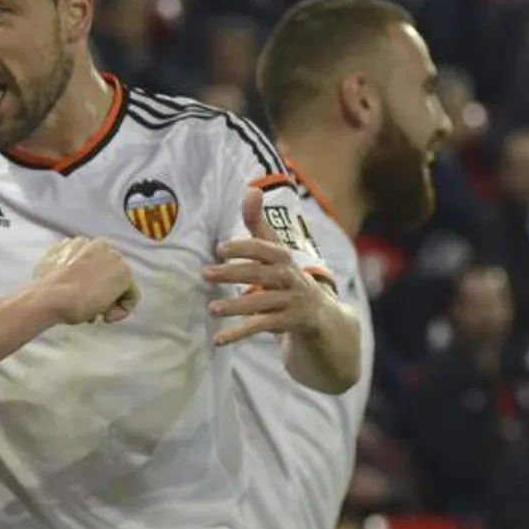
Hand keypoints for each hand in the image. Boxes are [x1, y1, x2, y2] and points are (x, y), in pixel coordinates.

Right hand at [33, 237, 138, 323]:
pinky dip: (121, 309)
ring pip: (119, 282)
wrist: (52, 296)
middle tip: (88, 308)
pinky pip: (131, 295)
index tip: (77, 296)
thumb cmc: (46, 286)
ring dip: (108, 300)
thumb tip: (68, 274)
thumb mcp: (51, 267)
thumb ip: (64, 265)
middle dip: (99, 291)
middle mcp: (100, 244)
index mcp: (80, 241)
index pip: (92, 263)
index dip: (85, 282)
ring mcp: (115, 259)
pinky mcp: (125, 276)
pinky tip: (106, 317)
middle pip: (107, 271)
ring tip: (96, 314)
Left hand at [203, 188, 330, 344]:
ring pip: (263, 303)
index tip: (220, 249)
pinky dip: (239, 334)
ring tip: (211, 309)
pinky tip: (218, 340)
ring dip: (237, 306)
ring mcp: (293, 302)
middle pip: (262, 274)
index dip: (245, 247)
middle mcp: (292, 278)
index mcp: (285, 258)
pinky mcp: (291, 324)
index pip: (266, 249)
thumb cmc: (288, 279)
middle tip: (205, 274)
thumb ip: (258, 226)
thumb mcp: (275, 253)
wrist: (323, 319)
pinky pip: (262, 328)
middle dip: (234, 273)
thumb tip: (251, 188)